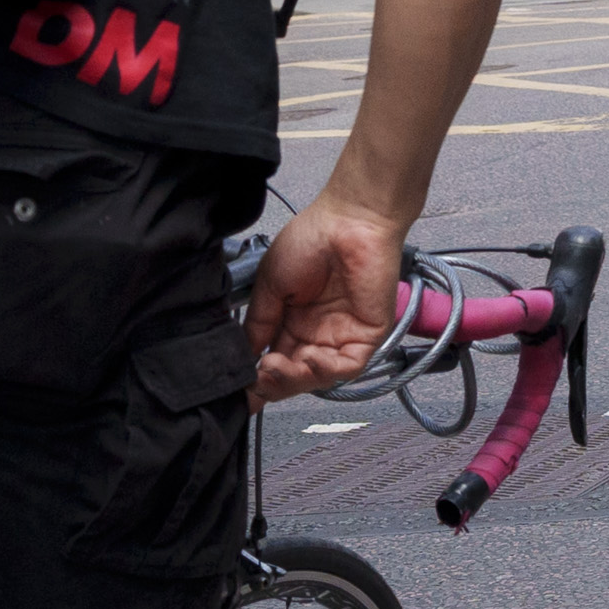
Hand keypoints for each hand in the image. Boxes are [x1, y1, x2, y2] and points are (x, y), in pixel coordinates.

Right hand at [244, 194, 404, 404]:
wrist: (349, 218)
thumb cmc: (313, 238)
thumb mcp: (270, 284)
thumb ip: (259, 323)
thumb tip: (244, 356)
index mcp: (294, 321)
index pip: (276, 361)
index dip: (260, 379)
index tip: (240, 390)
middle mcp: (318, 332)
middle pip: (295, 375)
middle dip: (274, 383)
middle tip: (257, 378)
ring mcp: (343, 334)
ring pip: (320, 377)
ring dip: (295, 380)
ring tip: (276, 366)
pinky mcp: (369, 334)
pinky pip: (349, 366)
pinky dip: (326, 371)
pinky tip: (309, 357)